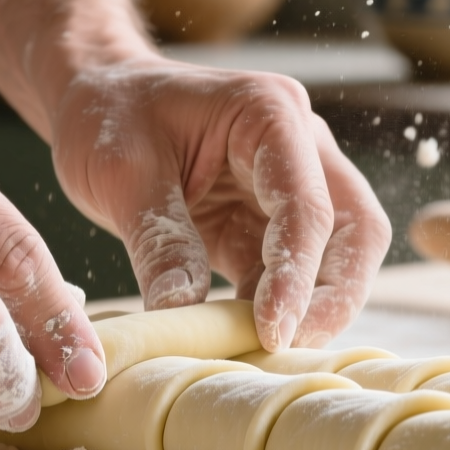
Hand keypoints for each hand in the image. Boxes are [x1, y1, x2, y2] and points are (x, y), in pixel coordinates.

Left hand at [49, 58, 390, 350]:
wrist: (96, 97)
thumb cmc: (108, 115)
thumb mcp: (122, 172)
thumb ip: (160, 240)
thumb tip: (184, 314)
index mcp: (270, 113)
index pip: (307, 204)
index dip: (297, 274)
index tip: (273, 331)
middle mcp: (298, 145)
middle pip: (353, 229)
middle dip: (336, 295)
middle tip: (294, 350)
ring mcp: (290, 183)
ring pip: (337, 254)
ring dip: (314, 306)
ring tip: (270, 353)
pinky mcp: (266, 221)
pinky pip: (291, 272)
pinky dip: (276, 307)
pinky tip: (245, 339)